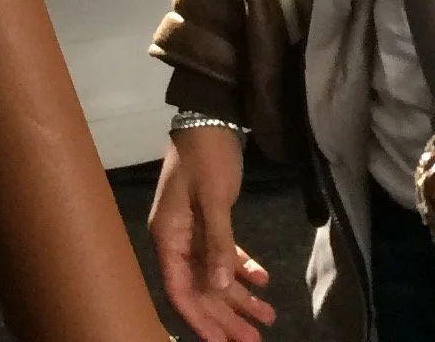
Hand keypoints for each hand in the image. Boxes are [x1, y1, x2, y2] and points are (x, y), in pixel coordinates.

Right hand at [149, 124, 273, 337]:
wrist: (211, 115)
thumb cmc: (206, 155)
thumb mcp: (214, 198)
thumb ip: (218, 243)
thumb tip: (221, 288)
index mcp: (167, 237)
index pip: (180, 291)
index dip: (200, 320)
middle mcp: (176, 240)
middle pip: (201, 290)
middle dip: (227, 316)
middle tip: (254, 340)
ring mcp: (192, 231)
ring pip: (215, 275)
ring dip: (240, 297)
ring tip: (268, 319)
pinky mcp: (210, 221)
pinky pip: (224, 254)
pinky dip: (243, 267)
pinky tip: (263, 281)